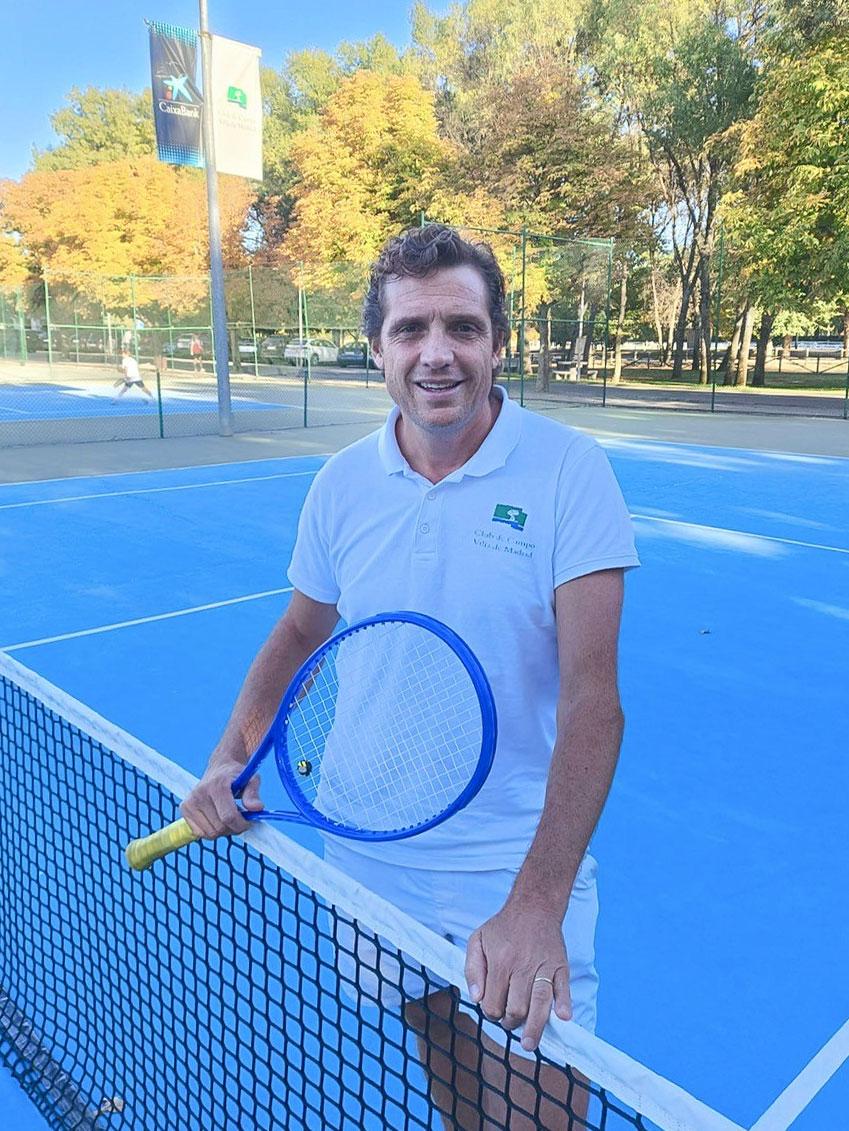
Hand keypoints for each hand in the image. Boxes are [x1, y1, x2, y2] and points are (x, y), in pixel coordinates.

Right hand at [180, 760, 262, 838]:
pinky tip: (217, 818)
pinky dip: (211, 831)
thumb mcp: (251, 779)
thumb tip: (257, 808)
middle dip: (234, 828)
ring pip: (210, 833)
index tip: (249, 822)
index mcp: (217, 785)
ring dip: (223, 831)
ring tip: (229, 816)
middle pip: (219, 827)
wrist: (221, 767)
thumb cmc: (238, 775)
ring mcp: (190, 801)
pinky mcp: (185, 808)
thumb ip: (253, 794)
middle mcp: (200, 793)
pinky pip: (200, 833)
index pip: (228, 817)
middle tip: (241, 819)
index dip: (242, 824)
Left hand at [464, 902, 570, 1051]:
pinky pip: (564, 988)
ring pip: (539, 1003)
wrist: (534, 906)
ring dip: (534, 1027)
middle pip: (516, 1007)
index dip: (490, 1012)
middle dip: (510, 1022)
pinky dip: (564, 1004)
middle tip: (510, 1022)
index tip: (493, 1011)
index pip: (492, 1002)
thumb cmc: (503, 927)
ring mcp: (543, 966)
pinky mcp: (561, 965)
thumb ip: (472, 969)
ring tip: (529, 1044)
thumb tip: (476, 998)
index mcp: (500, 961)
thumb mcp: (477, 940)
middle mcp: (521, 965)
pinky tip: (562, 1018)